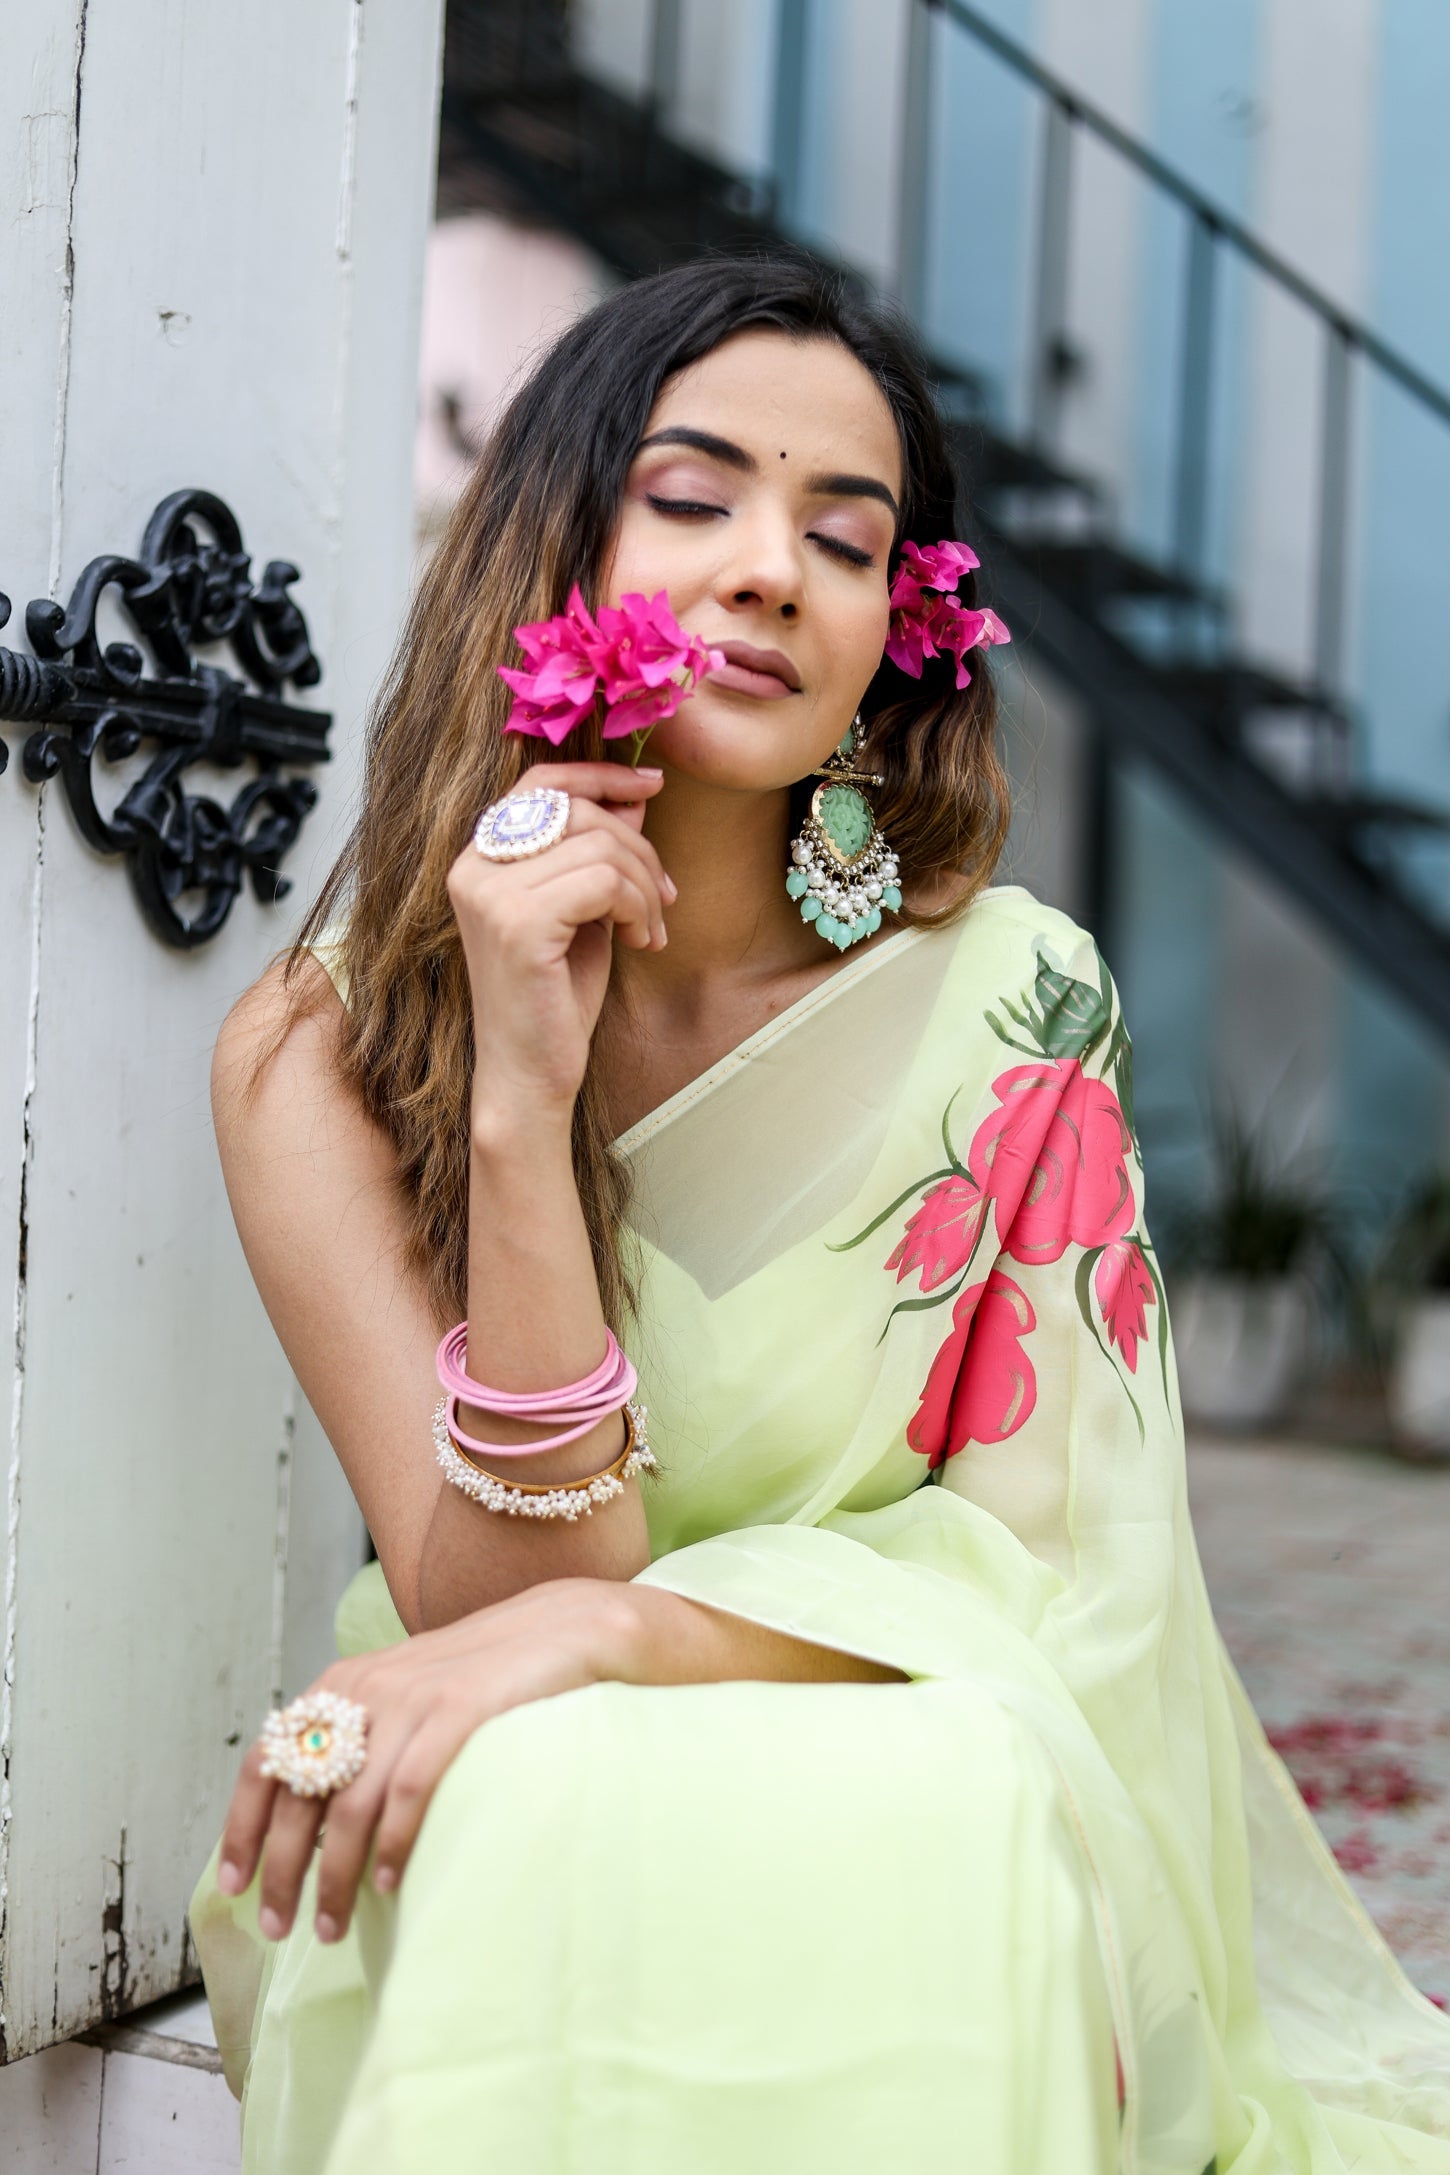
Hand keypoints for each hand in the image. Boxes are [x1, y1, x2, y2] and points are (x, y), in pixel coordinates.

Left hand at [216, 1579, 637, 1944]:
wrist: (560, 1630)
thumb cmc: (481, 1678)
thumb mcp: (406, 1697)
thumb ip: (363, 1739)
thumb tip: (315, 1822)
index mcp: (343, 1686)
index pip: (266, 1759)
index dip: (241, 1826)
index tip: (232, 1885)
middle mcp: (366, 1689)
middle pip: (299, 1795)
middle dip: (282, 1871)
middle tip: (279, 1927)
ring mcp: (411, 1699)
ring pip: (349, 1806)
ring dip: (334, 1877)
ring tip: (332, 1927)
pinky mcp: (459, 1711)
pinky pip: (407, 1790)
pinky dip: (391, 1845)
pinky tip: (387, 1885)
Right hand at [447, 761, 676, 1122]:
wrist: (529, 1076)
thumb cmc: (556, 997)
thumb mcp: (585, 910)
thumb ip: (598, 852)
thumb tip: (636, 796)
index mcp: (480, 859)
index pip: (541, 781)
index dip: (600, 774)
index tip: (653, 785)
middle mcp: (474, 868)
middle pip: (581, 812)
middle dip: (641, 850)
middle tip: (665, 899)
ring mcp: (490, 894)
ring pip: (601, 847)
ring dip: (646, 888)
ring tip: (650, 930)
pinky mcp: (518, 924)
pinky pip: (604, 882)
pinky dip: (638, 909)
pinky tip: (640, 943)